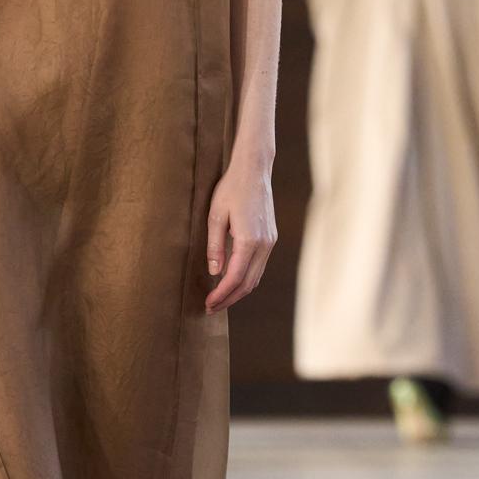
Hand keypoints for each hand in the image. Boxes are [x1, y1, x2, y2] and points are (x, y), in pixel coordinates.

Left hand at [204, 158, 276, 312]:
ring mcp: (270, 242)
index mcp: (249, 240)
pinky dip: (246, 279)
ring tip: (220, 299)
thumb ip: (214, 246)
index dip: (221, 295)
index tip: (208, 304)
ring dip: (238, 292)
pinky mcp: (271, 238)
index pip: (234, 278)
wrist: (254, 170)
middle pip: (247, 283)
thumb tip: (215, 272)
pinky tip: (233, 282)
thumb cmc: (231, 189)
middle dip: (229, 299)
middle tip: (211, 308)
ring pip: (256, 277)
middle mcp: (264, 245)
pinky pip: (259, 267)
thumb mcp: (215, 216)